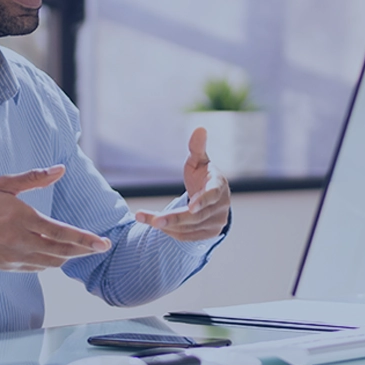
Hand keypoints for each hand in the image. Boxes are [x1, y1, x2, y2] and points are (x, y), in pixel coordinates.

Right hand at [0, 165, 111, 280]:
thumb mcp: (1, 185)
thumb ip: (33, 178)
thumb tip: (60, 169)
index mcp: (22, 219)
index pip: (62, 233)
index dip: (85, 239)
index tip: (104, 243)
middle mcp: (20, 242)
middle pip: (61, 251)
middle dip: (85, 250)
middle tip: (102, 248)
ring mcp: (13, 257)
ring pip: (50, 262)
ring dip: (68, 257)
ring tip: (82, 250)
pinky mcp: (6, 267)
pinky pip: (36, 268)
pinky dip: (49, 262)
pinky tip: (55, 255)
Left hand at [135, 127, 231, 242]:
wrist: (213, 197)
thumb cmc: (203, 175)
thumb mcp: (199, 161)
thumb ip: (197, 147)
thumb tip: (200, 128)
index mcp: (219, 186)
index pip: (213, 195)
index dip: (203, 201)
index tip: (191, 206)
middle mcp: (221, 207)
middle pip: (196, 216)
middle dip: (173, 218)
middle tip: (153, 221)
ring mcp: (217, 222)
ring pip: (189, 228)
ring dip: (166, 226)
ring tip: (143, 218)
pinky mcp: (209, 233)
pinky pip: (188, 237)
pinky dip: (171, 232)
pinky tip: (156, 224)